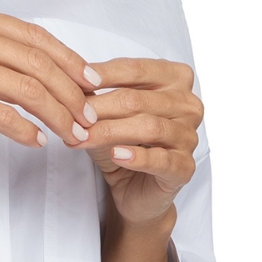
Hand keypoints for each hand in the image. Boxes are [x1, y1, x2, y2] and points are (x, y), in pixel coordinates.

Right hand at [0, 1, 103, 232]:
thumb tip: (45, 66)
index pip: (32, 35)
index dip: (68, 60)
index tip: (91, 85)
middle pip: (33, 61)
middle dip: (69, 91)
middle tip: (89, 117)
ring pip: (23, 87)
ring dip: (55, 114)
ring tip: (71, 134)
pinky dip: (23, 130)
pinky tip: (36, 142)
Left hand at [80, 58, 202, 224]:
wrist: (135, 191)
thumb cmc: (122, 145)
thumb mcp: (106, 116)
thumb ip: (96, 97)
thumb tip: (72, 81)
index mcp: (176, 80)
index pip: (137, 70)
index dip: (104, 75)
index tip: (74, 81)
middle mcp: (189, 105)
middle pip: (139, 100)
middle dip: (100, 108)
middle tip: (71, 118)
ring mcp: (189, 136)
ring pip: (149, 128)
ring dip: (110, 132)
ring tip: (82, 138)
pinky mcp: (184, 168)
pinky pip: (161, 159)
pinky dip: (137, 157)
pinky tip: (116, 154)